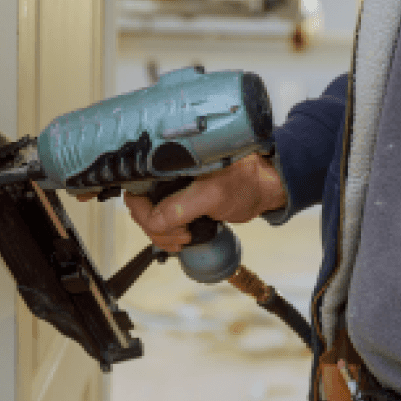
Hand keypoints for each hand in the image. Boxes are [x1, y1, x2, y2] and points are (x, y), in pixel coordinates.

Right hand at [123, 154, 286, 253]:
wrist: (264, 188)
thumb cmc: (245, 181)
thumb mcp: (212, 195)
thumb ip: (180, 207)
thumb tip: (154, 221)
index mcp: (167, 161)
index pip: (136, 187)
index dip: (143, 210)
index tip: (162, 224)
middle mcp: (164, 172)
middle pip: (139, 205)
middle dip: (156, 227)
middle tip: (181, 235)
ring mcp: (171, 187)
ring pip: (149, 217)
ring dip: (162, 234)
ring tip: (185, 238)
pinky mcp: (179, 200)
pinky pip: (161, 220)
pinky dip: (167, 234)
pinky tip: (181, 239)